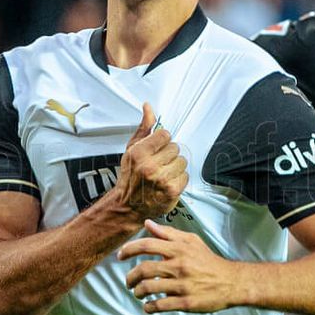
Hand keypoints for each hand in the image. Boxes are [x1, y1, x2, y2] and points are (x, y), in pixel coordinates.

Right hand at [110, 104, 186, 221]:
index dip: (161, 142)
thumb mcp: (131, 149)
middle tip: (158, 163)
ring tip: (163, 173)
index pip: (165, 134)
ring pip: (182, 161)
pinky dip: (178, 179)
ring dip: (174, 167)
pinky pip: (186, 176)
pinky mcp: (172, 191)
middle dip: (168, 155)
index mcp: (139, 153)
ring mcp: (162, 179)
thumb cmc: (130, 177)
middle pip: (175, 148)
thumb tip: (148, 108)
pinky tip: (167, 182)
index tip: (156, 149)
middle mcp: (150, 166)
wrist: (128, 205)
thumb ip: (144, 128)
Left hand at [119, 220, 237, 313]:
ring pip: (148, 288)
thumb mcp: (191, 242)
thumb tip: (147, 224)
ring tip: (138, 293)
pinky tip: (148, 306)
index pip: (146, 245)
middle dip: (130, 277)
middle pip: (143, 269)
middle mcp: (179, 266)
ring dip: (138, 292)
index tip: (120, 256)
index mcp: (179, 249)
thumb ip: (168, 233)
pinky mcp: (186, 303)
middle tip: (129, 282)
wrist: (231, 282)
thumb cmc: (208, 261)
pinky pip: (160, 305)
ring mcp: (182, 285)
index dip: (128, 250)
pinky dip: (149, 307)